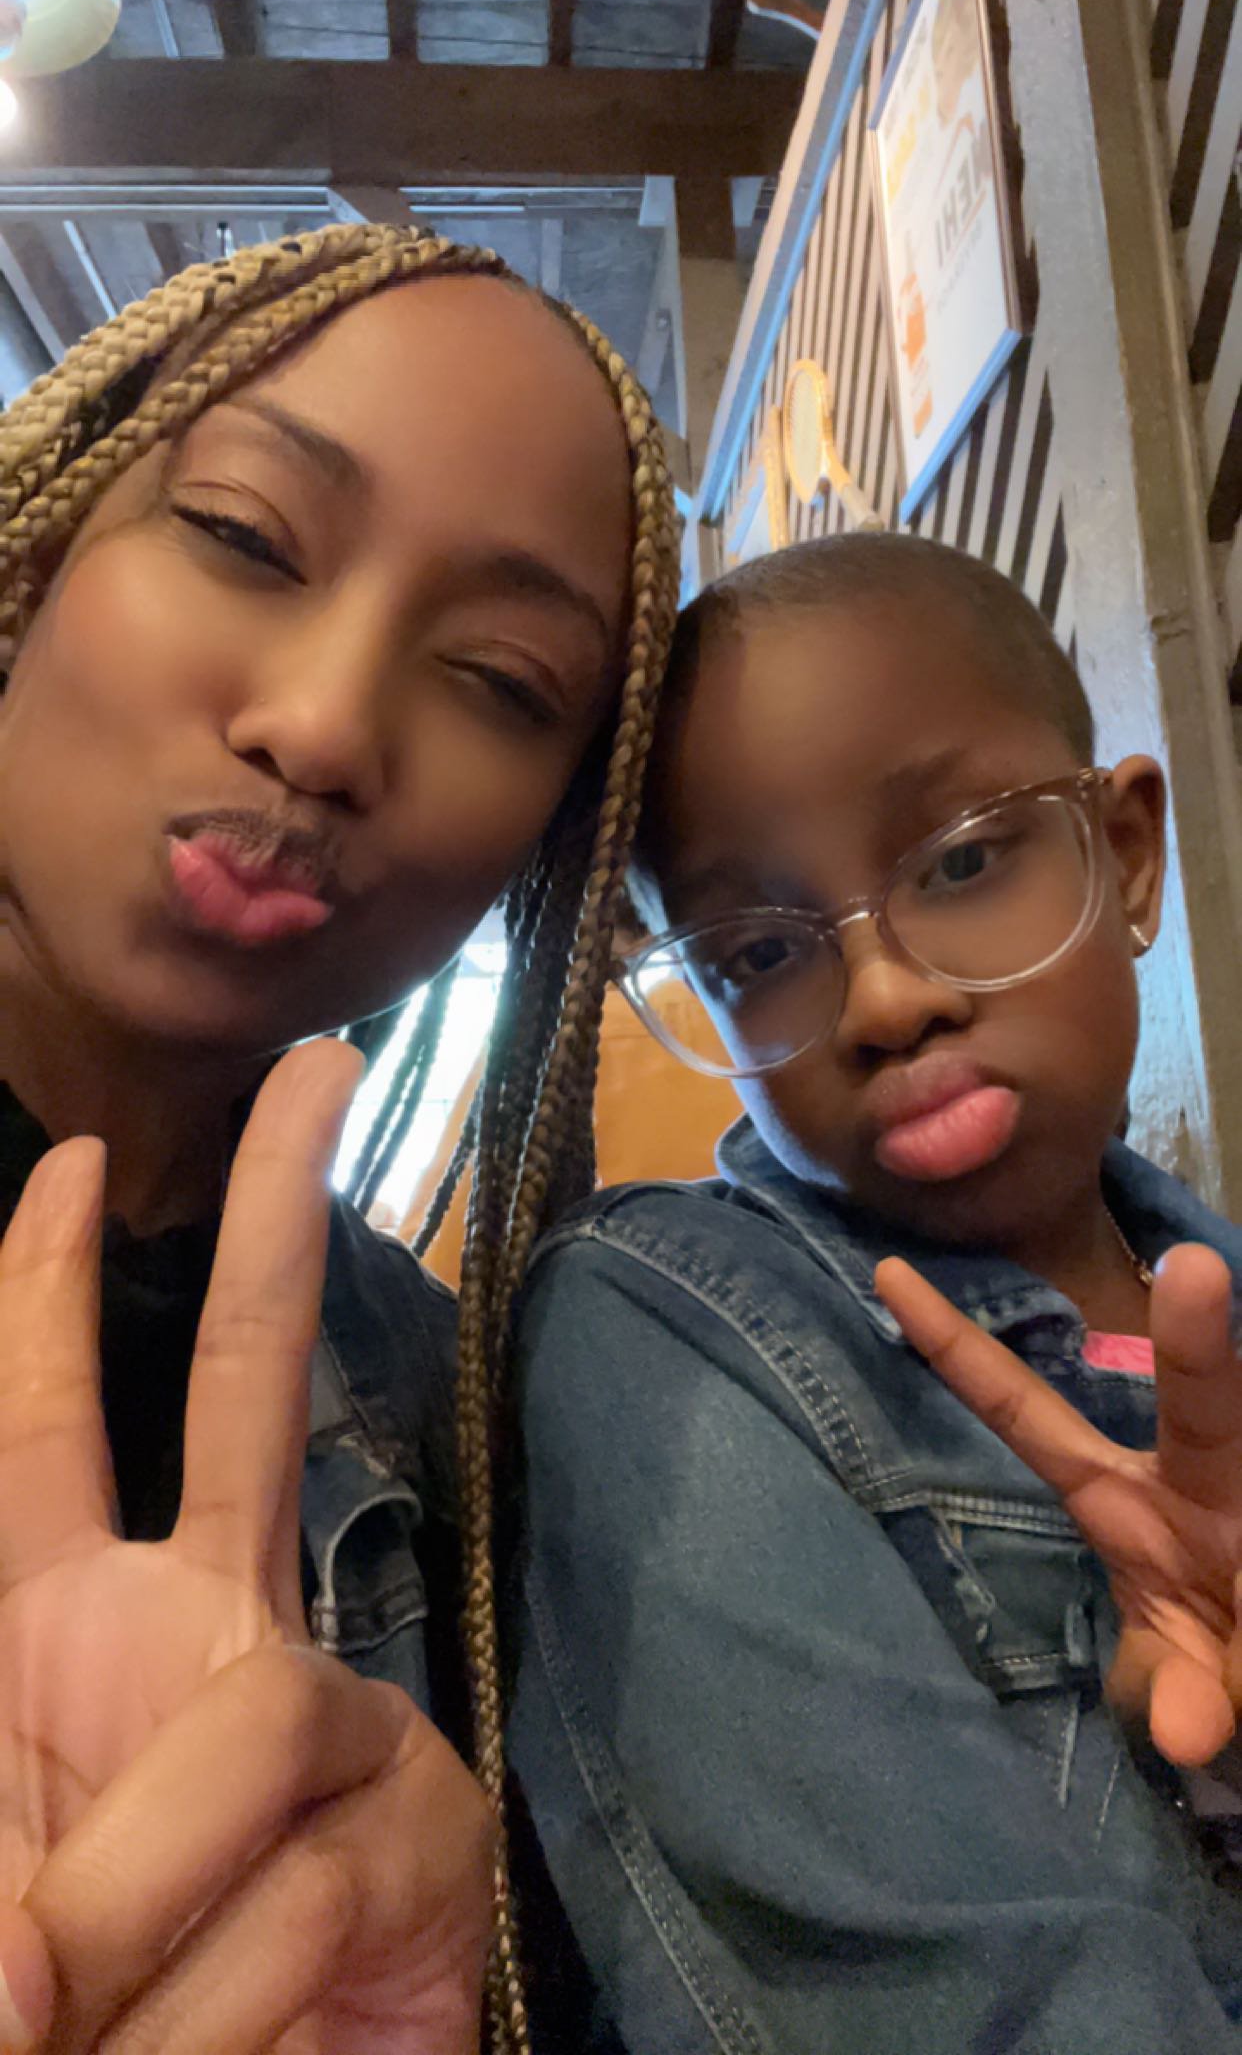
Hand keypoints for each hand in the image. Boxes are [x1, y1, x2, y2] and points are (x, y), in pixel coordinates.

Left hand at [0, 1039, 492, 2048]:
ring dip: (132, 1924)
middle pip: (254, 1385)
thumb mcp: (2, 1890)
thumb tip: (28, 1952)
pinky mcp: (419, 1817)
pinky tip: (231, 2040)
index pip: (48, 1423)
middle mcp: (207, 1626)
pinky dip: (222, 1991)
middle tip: (316, 1068)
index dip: (45, 1299)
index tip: (67, 1172)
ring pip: (247, 1718)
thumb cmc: (98, 1995)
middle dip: (277, 1222)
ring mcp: (324, 1708)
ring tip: (76, 2031)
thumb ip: (7, 1874)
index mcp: (73, 1623)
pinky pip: (301, 1874)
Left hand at [876, 1244, 1241, 1769]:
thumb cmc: (1221, 1650)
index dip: (953, 1349)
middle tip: (1196, 1270)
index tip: (883, 1272)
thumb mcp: (1181, 1672)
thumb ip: (1171, 1686)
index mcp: (1125, 1498)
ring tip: (1232, 1658)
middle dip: (1196, 1343)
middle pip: (1207, 1403)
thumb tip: (1184, 1734)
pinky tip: (1240, 1676)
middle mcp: (1202, 1477)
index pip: (1023, 1414)